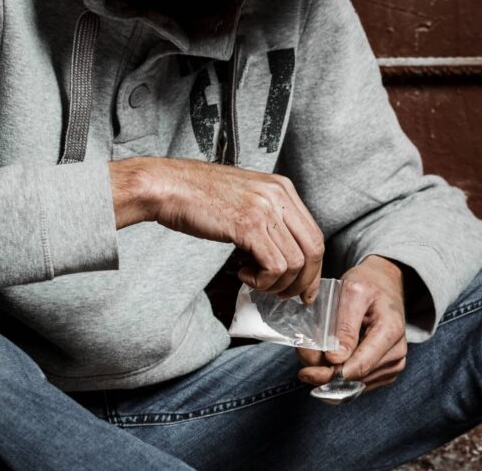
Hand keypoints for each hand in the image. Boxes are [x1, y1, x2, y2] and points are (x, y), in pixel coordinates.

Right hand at [110, 157, 323, 299]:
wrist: (167, 186)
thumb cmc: (198, 195)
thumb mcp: (245, 198)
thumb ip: (268, 218)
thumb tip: (283, 252)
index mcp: (282, 188)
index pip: (314, 234)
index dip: (313, 268)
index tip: (305, 287)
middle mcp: (279, 195)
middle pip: (313, 249)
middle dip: (303, 281)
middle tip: (286, 295)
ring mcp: (265, 210)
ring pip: (295, 262)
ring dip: (276, 283)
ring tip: (254, 281)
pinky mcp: (249, 226)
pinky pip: (274, 266)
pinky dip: (262, 280)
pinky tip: (243, 274)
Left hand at [296, 255, 407, 391]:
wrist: (385, 282)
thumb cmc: (368, 283)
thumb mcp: (353, 293)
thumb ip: (345, 326)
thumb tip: (335, 360)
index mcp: (391, 330)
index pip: (361, 365)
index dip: (332, 373)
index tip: (307, 370)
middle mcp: (396, 351)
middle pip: (356, 377)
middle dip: (325, 372)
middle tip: (301, 361)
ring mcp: (393, 362)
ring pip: (355, 383)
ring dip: (330, 374)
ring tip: (310, 356)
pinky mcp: (386, 369)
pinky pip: (359, 381)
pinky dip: (340, 373)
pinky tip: (325, 360)